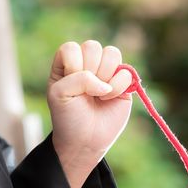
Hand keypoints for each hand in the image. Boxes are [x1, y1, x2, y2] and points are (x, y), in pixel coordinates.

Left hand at [47, 40, 132, 187]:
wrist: (85, 140)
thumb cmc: (68, 117)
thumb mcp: (60, 95)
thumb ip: (78, 79)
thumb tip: (105, 84)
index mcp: (67, 64)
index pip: (72, 48)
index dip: (74, 65)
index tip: (71, 84)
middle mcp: (87, 64)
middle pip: (93, 47)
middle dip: (90, 70)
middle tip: (87, 91)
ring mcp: (106, 72)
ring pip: (112, 53)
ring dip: (106, 75)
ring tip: (100, 93)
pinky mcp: (124, 84)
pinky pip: (126, 72)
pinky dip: (119, 86)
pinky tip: (109, 98)